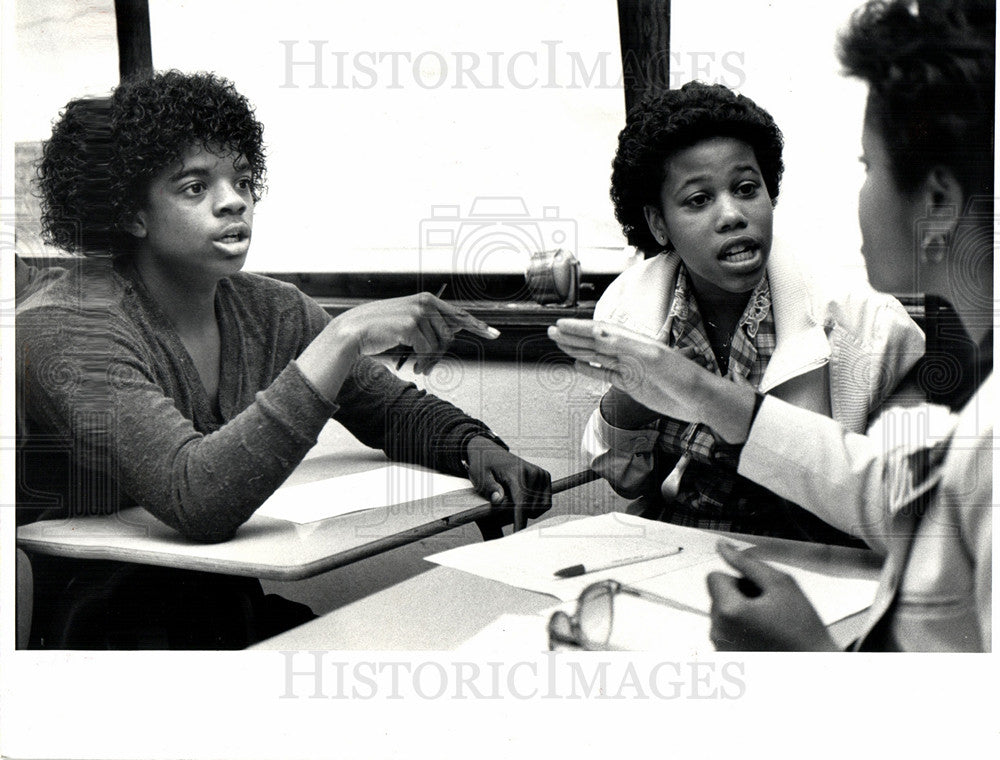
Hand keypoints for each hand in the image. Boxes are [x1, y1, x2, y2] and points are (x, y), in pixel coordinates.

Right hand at [334, 293, 499, 374]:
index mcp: (427, 299)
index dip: (478, 325)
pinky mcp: (410, 325)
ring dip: (431, 362)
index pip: (459, 313)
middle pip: (450, 335)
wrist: (353, 331)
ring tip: (420, 368)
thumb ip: (430, 323)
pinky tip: (415, 367)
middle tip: (428, 368)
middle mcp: (425, 302)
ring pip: (440, 345)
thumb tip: (452, 332)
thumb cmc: (380, 329)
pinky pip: (427, 351)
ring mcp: (418, 312)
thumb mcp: (407, 321)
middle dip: (441, 355)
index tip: (494, 333)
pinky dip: (423, 363)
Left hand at [464, 436, 551, 532]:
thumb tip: (499, 500)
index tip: (518, 535)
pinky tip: (524, 501)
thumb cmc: (483, 465)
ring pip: (541, 507)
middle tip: (504, 507)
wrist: (489, 451)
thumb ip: (489, 488)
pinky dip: (536, 507)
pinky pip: (546, 502)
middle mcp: (532, 471)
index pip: (521, 501)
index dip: (520, 521)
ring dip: (528, 511)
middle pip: (531, 507)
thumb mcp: (479, 476)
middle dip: (519, 514)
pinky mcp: (545, 476)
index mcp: (515, 472)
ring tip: (514, 503)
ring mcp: (540, 473)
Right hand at [548, 319, 755, 442]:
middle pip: (595, 342)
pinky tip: (578, 365)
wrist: (699, 400)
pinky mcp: (632, 384)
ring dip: (578, 349)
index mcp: (633, 342)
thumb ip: (624, 345)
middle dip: (573, 337)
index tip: (561, 325)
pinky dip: (590, 370)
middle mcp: (629, 353)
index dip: (579, 328)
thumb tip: (598, 334)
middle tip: (552, 332)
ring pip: (597, 357)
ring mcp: (629, 369)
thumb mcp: (652, 357)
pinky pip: (605, 375)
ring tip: (560, 344)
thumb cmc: (682, 376)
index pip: (600, 332)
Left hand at [706, 541, 837, 650]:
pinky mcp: (726, 661)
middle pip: (717, 597)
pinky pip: (725, 634)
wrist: (815, 667)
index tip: (758, 592)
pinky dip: (739, 632)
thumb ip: (746, 563)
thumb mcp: (781, 585)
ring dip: (739, 614)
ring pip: (721, 615)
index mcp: (729, 611)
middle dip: (738, 596)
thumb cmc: (802, 629)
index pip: (714, 577)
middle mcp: (718, 632)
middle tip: (768, 609)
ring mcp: (721, 649)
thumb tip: (722, 547)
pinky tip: (762, 639)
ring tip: (767, 625)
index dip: (737, 579)